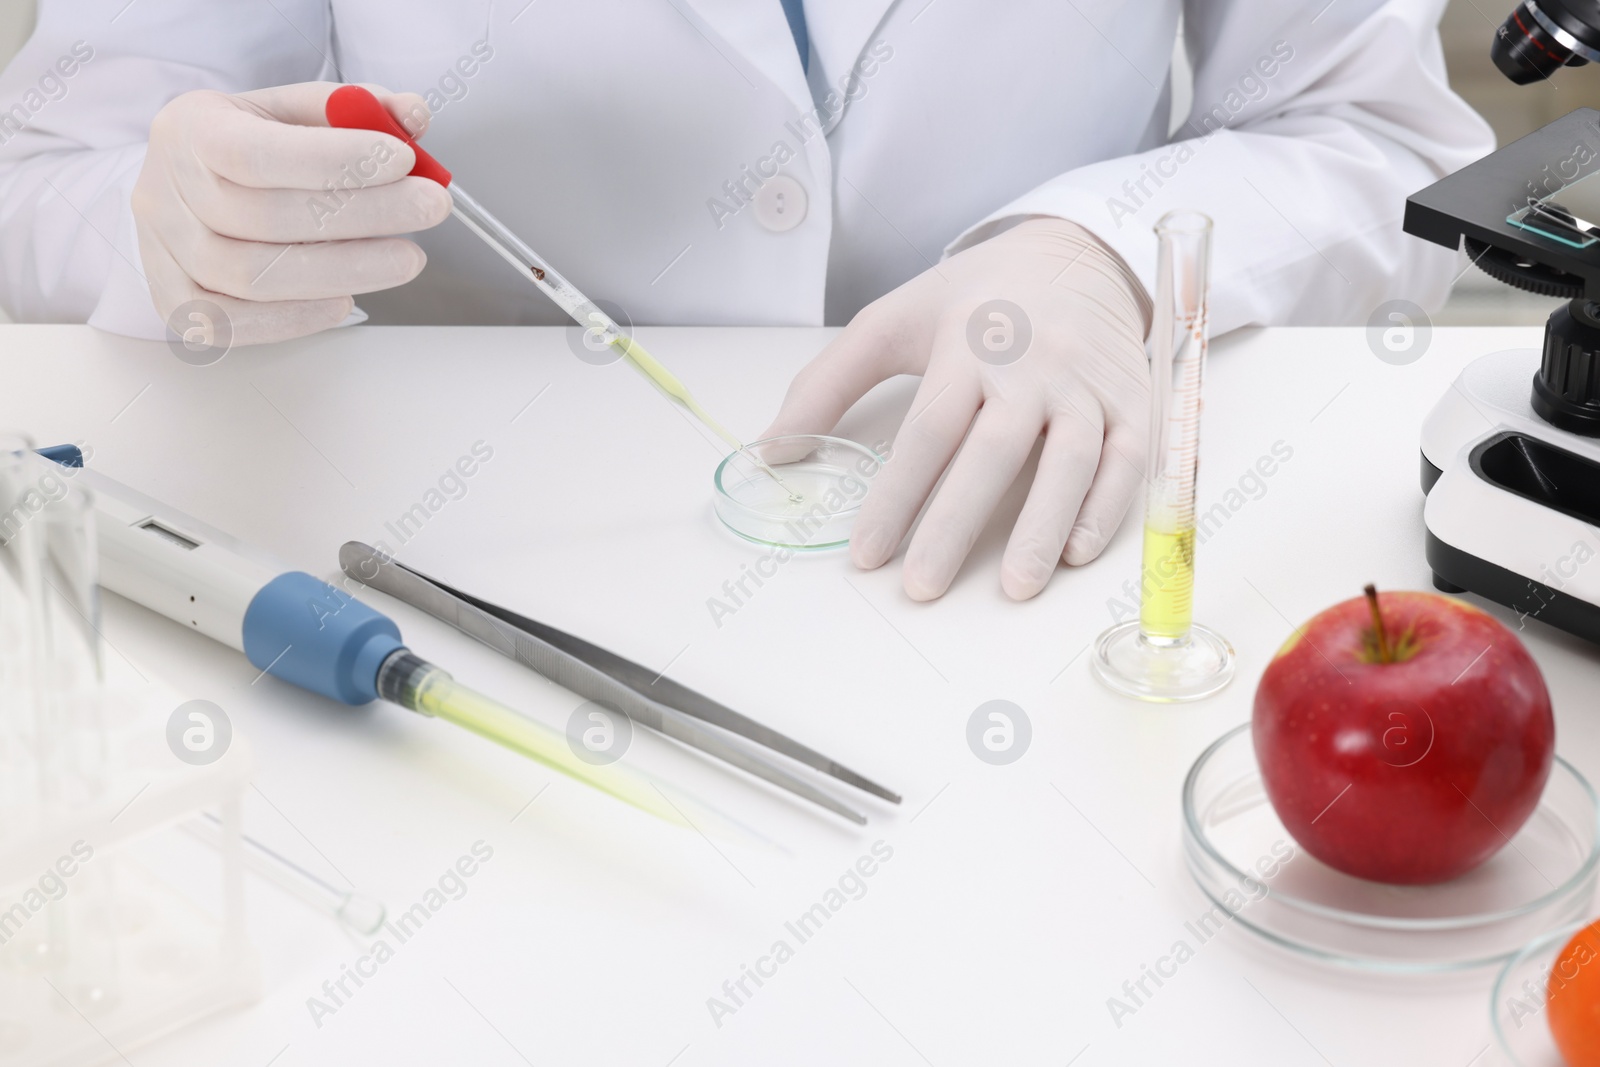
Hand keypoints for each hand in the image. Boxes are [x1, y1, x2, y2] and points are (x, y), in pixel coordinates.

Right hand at [132, 82, 451, 345]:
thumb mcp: (294, 112)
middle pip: (265, 217)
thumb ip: (355, 109)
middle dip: (363, 215)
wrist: (182, 188)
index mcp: (191, 130)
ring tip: (403, 258)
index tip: (404, 161)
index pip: (257, 151)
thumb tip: (413, 116)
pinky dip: (298, 317)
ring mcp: (165, 252)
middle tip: (430, 208)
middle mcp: (166, 191)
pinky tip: (346, 300)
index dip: (334, 160)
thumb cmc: (247, 148)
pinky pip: (235, 324)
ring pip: (252, 277)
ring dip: (343, 271)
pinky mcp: (173, 303)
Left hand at [762, 218, 1151, 600]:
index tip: (866, 555)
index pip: (926, 433)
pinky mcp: (1133, 401)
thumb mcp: (890, 322)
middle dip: (955, 525)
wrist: (1072, 254)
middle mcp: (1030, 365)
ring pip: (1069, 461)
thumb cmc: (973, 300)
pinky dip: (1105, 508)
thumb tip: (770, 448)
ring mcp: (1086, 384)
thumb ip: (826, 383)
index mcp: (966, 346)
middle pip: (991, 453)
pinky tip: (1075, 553)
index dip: (895, 498)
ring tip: (1015, 588)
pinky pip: (1129, 460)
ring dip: (1042, 528)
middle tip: (923, 586)